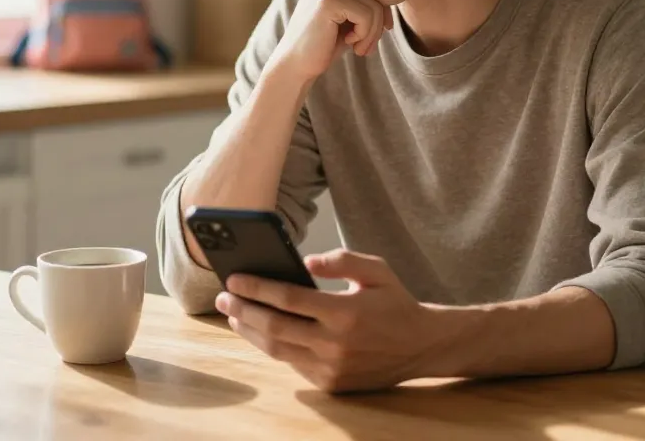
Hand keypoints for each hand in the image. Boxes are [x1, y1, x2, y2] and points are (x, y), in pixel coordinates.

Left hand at [215, 249, 438, 392]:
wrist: (421, 346)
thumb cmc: (395, 302)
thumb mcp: (377, 270)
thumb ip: (342, 260)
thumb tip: (305, 261)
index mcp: (344, 312)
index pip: (288, 298)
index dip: (257, 288)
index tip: (234, 278)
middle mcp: (335, 343)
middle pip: (274, 327)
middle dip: (242, 311)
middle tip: (223, 298)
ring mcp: (331, 368)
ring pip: (277, 350)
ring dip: (251, 331)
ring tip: (234, 315)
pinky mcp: (330, 384)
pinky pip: (292, 364)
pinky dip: (273, 347)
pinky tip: (261, 332)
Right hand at [270, 0, 392, 82]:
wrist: (297, 64)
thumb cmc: (326, 40)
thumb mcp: (349, 14)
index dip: (380, 11)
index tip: (372, 35)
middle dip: (376, 26)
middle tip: (364, 47)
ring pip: (374, 7)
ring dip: (372, 34)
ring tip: (358, 47)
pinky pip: (367, 16)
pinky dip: (364, 35)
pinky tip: (348, 43)